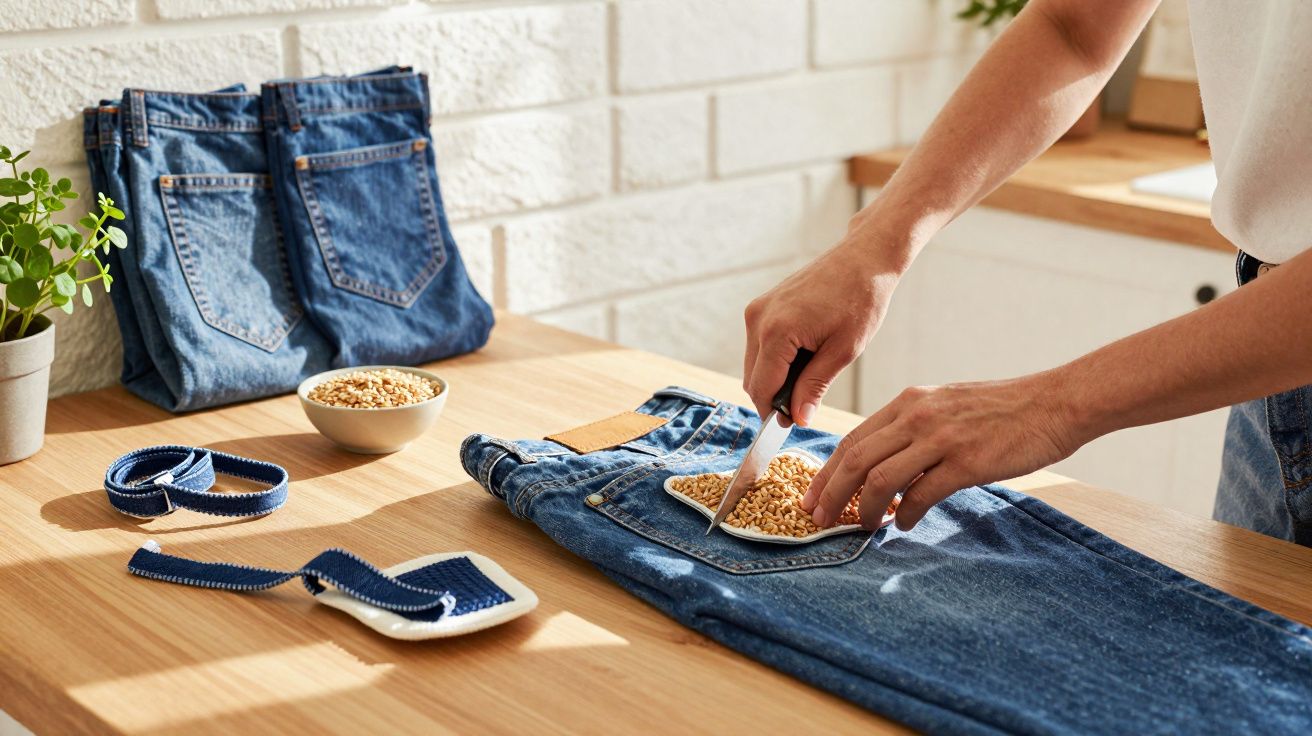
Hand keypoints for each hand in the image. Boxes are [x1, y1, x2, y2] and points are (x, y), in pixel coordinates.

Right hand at [743, 226, 905, 425]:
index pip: (761, 388)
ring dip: (775, 379)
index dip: (773, 413)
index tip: (791, 424)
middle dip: (773, 397)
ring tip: (810, 375)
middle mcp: (758, 319)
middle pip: (752, 379)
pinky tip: (804, 356)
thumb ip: (814, 387)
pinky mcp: (762, 305)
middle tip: (805, 405)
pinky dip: (775, 360)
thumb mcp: (843, 351)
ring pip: (754, 364)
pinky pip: (759, 345)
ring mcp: (757, 310)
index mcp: (777, 331)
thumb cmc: (860, 300)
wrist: (863, 258)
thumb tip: (797, 419)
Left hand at [801, 373, 1085, 530]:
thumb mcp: (945, 405)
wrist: (1054, 403)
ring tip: (864, 525)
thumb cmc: (1001, 409)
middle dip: (831, 494)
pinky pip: (921, 494)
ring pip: (880, 478)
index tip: (812, 497)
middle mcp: (916, 416)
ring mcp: (940, 438)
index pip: (852, 440)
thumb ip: (912, 428)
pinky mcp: (966, 462)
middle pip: (855, 460)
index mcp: (908, 402)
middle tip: (819, 520)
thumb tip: (882, 465)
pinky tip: (905, 523)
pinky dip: (906, 514)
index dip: (827, 472)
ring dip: (865, 508)